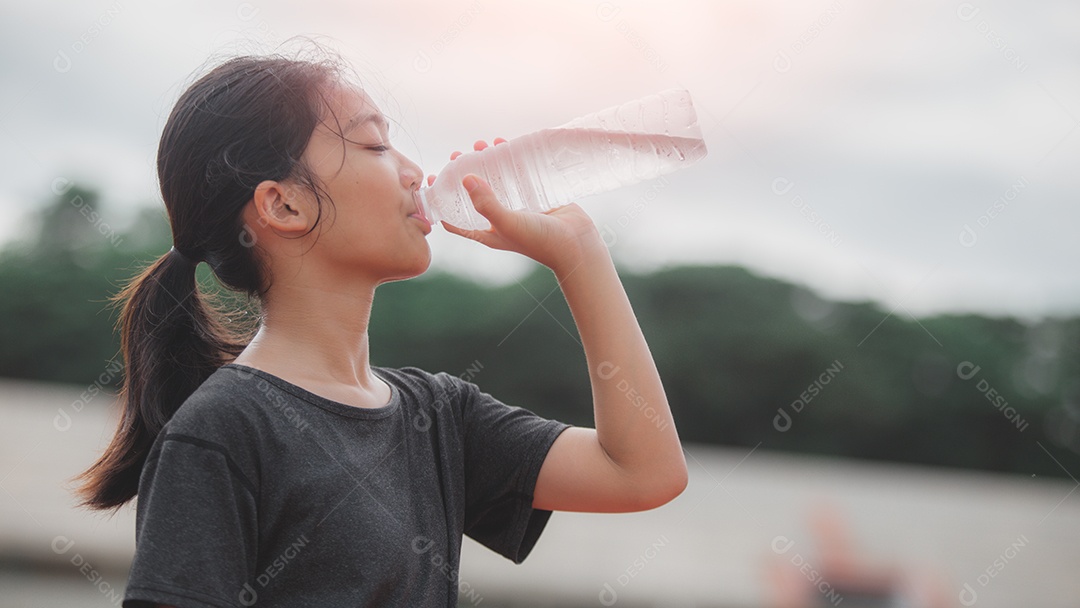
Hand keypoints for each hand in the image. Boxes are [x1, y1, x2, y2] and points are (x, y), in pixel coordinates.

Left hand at [439, 139, 606, 274]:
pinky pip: (517, 173)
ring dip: (486, 162)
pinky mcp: (534, 195)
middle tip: (458, 155)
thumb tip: (465, 178)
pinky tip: (504, 144)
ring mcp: (517, 206)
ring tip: (480, 145)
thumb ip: (486, 203)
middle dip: (464, 174)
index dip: (441, 202)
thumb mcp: (507, 223)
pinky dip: (509, 159)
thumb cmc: (540, 241)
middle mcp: (499, 218)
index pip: (455, 219)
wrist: (577, 244)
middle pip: (474, 194)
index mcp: (487, 232)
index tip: (433, 180)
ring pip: (495, 180)